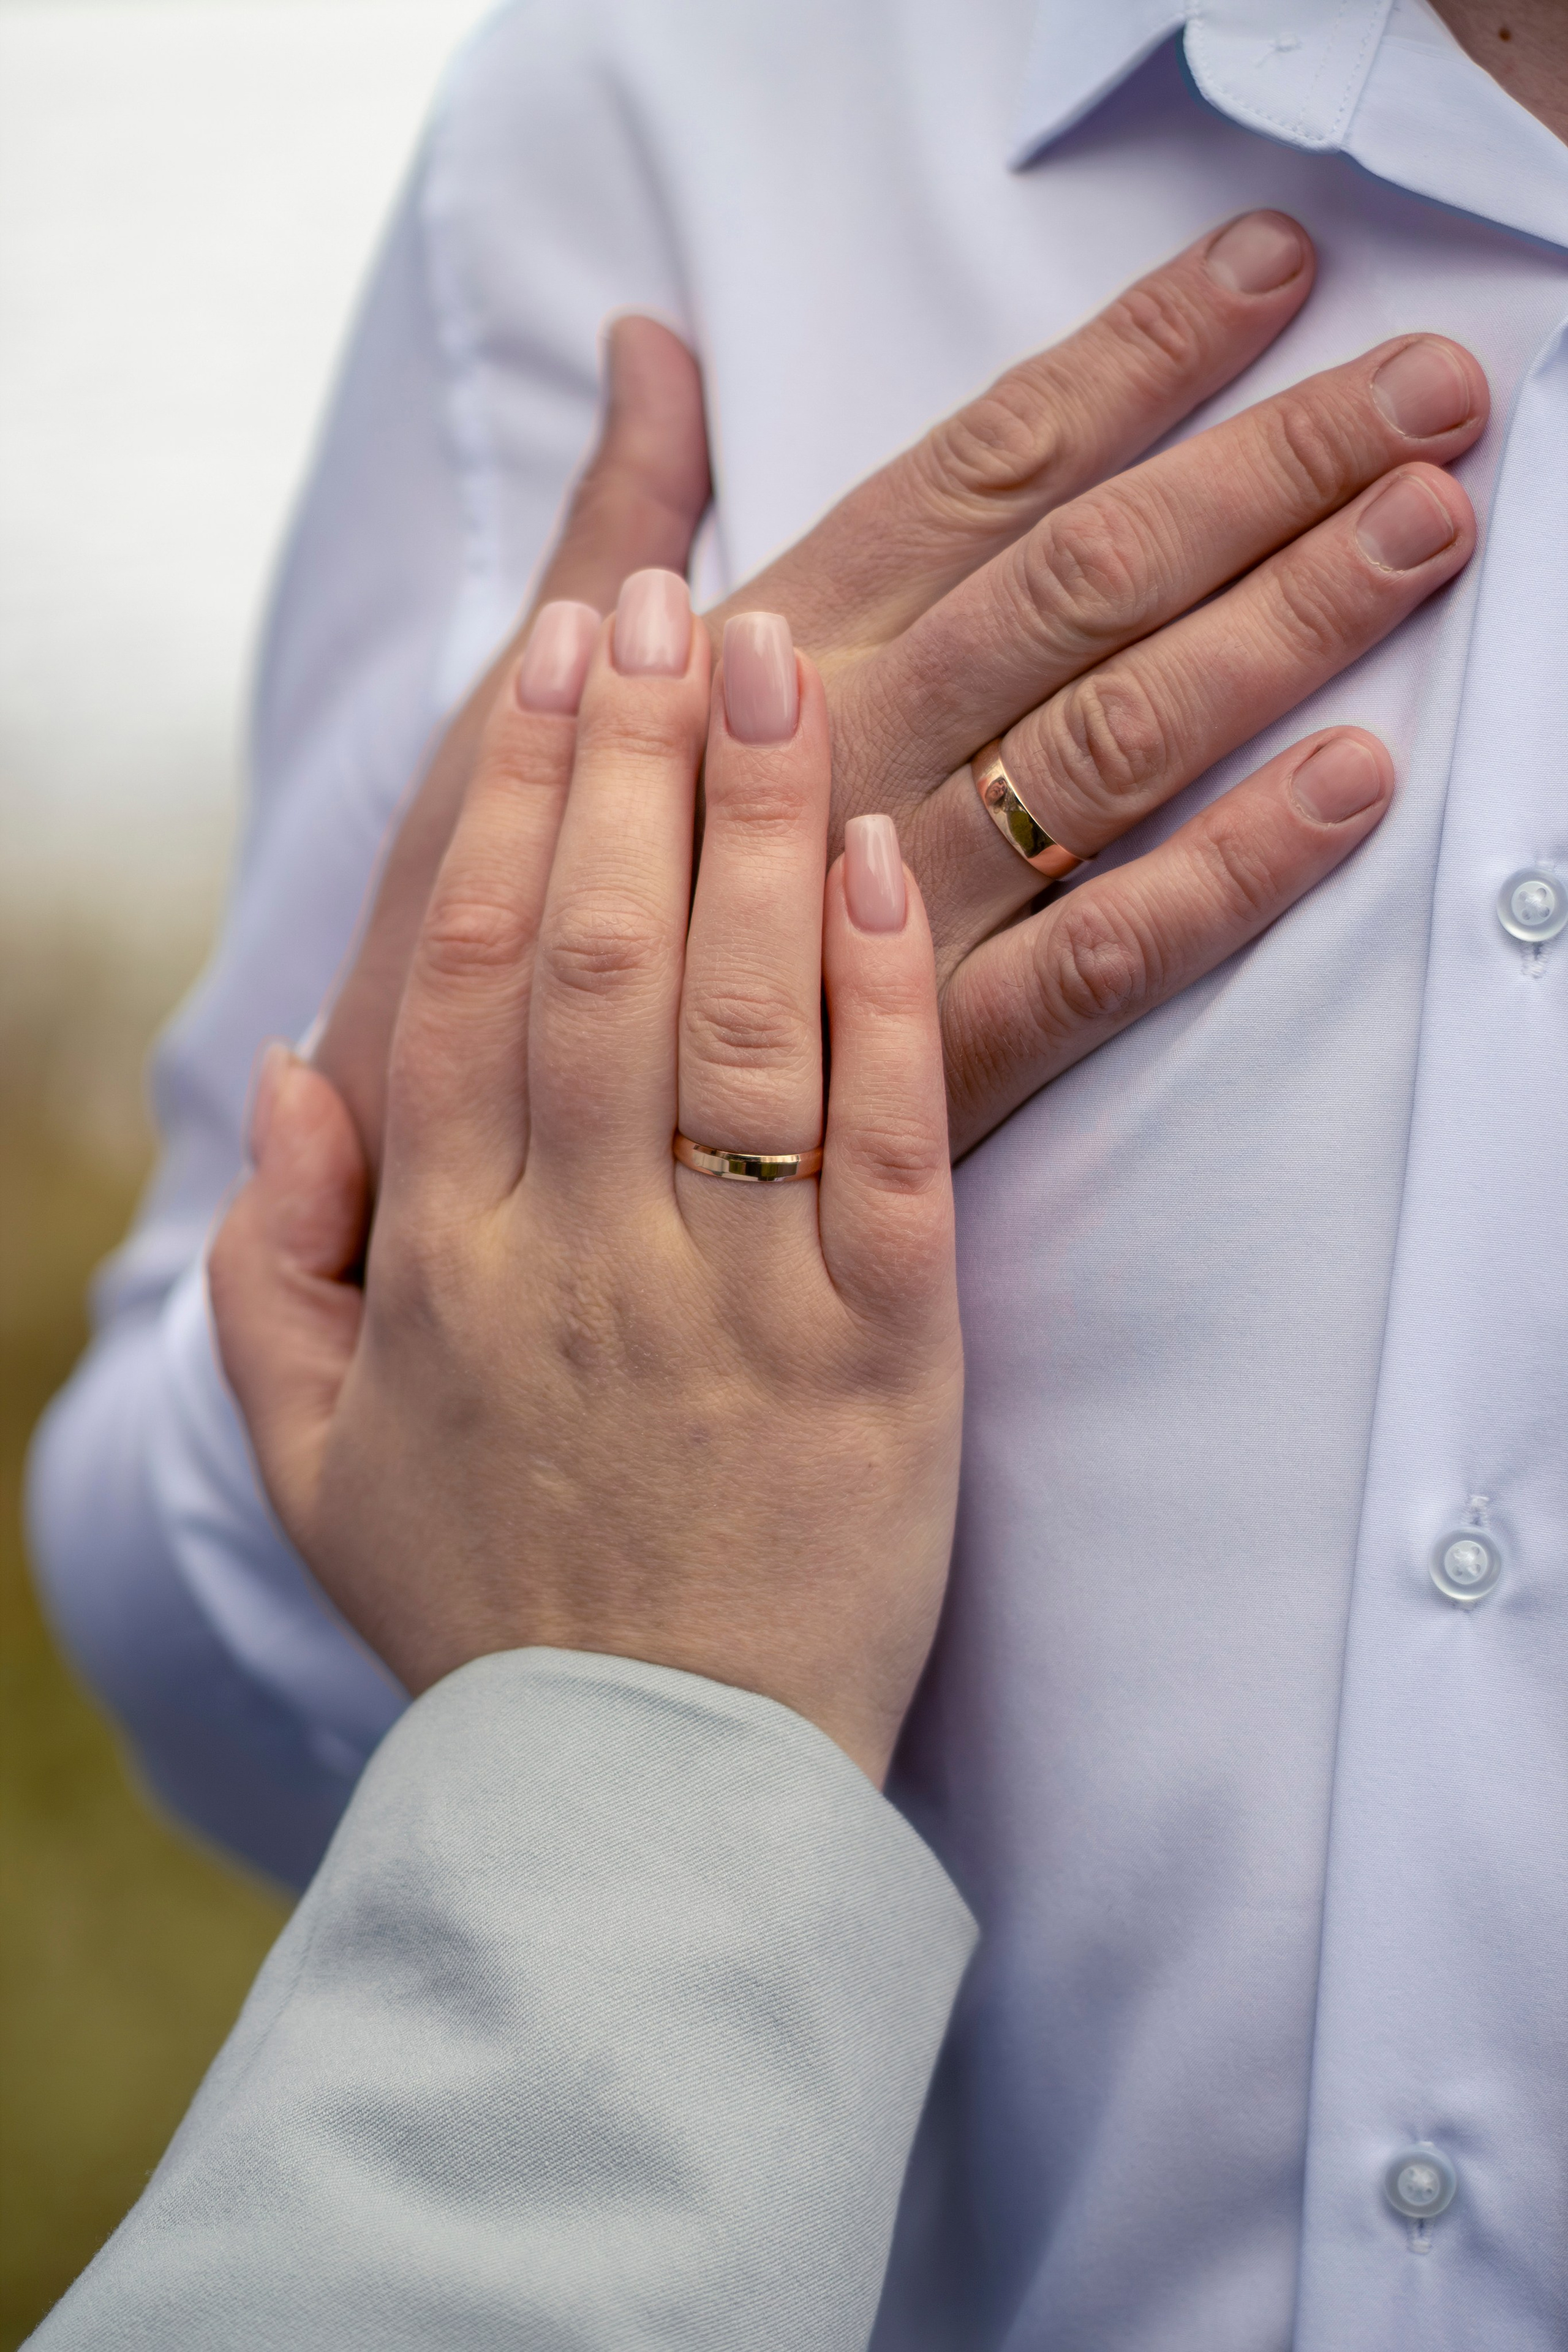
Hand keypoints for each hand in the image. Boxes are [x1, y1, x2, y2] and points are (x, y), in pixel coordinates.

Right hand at [211, 585, 961, 1787]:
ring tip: (781, 660)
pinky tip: (884, 863)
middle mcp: (584, 1250)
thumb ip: (278, 1267)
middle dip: (635, 758)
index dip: (516, 804)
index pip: (473, 978)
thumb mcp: (314, 1461)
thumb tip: (290, 1079)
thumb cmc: (483, 1608)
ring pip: (744, 1017)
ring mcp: (740, 1298)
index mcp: (450, 1259)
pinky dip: (884, 997)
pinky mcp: (885, 1354)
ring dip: (760, 824)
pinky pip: (882, 1144)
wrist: (649, 1793)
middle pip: (607, 955)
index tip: (552, 662)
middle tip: (669, 592)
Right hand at [313, 211, 1486, 1162]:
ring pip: (1112, 743)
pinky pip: (1097, 964)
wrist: (441, 1181)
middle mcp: (836, 761)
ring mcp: (888, 918)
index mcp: (752, 658)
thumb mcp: (518, 698)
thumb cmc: (471, 925)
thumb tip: (647, 346)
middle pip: (1076, 583)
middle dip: (1259, 472)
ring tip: (1423, 528)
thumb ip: (607, 517)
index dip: (1126, 363)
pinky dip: (1229, 878)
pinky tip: (1349, 787)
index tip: (1266, 275)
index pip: (969, 471)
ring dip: (1278, 627)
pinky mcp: (928, 1077)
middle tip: (1423, 387)